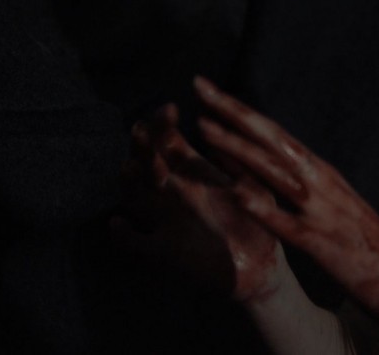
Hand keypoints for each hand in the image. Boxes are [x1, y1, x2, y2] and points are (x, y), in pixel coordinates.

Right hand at [112, 103, 290, 303]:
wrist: (259, 269)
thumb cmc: (259, 223)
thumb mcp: (253, 187)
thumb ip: (239, 163)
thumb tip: (220, 131)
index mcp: (195, 174)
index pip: (167, 141)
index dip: (163, 124)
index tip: (170, 109)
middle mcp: (174, 193)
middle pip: (146, 160)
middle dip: (143, 144)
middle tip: (146, 132)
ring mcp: (165, 220)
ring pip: (133, 195)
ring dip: (128, 181)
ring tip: (132, 168)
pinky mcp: (162, 252)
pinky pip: (133, 242)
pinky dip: (123, 234)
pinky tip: (119, 224)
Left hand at [191, 76, 378, 329]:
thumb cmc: (370, 247)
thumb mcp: (336, 206)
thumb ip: (307, 188)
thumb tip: (273, 169)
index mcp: (323, 173)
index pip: (277, 134)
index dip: (242, 112)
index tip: (210, 90)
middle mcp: (322, 182)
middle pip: (272, 139)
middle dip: (233, 112)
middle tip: (199, 85)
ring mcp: (322, 211)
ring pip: (273, 171)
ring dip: (237, 149)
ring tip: (203, 128)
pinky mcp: (323, 245)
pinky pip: (287, 224)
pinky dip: (261, 207)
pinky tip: (235, 194)